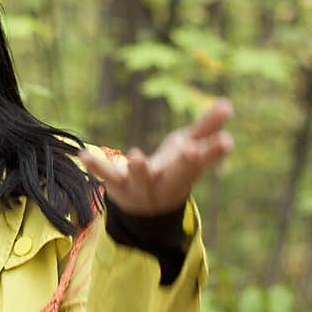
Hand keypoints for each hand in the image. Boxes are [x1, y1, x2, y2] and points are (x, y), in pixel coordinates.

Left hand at [77, 97, 234, 215]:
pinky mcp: (118, 184)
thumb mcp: (189, 146)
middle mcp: (167, 180)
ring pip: (142, 178)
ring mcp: (142, 185)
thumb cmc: (173, 170)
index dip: (214, 151)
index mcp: (187, 171)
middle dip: (186, 162)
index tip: (227, 141)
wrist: (148, 208)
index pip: (204, 160)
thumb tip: (228, 104)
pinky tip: (83, 155)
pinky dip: (96, 165)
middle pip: (179, 173)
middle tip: (192, 150)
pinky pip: (107, 175)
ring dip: (140, 169)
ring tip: (135, 155)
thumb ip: (206, 127)